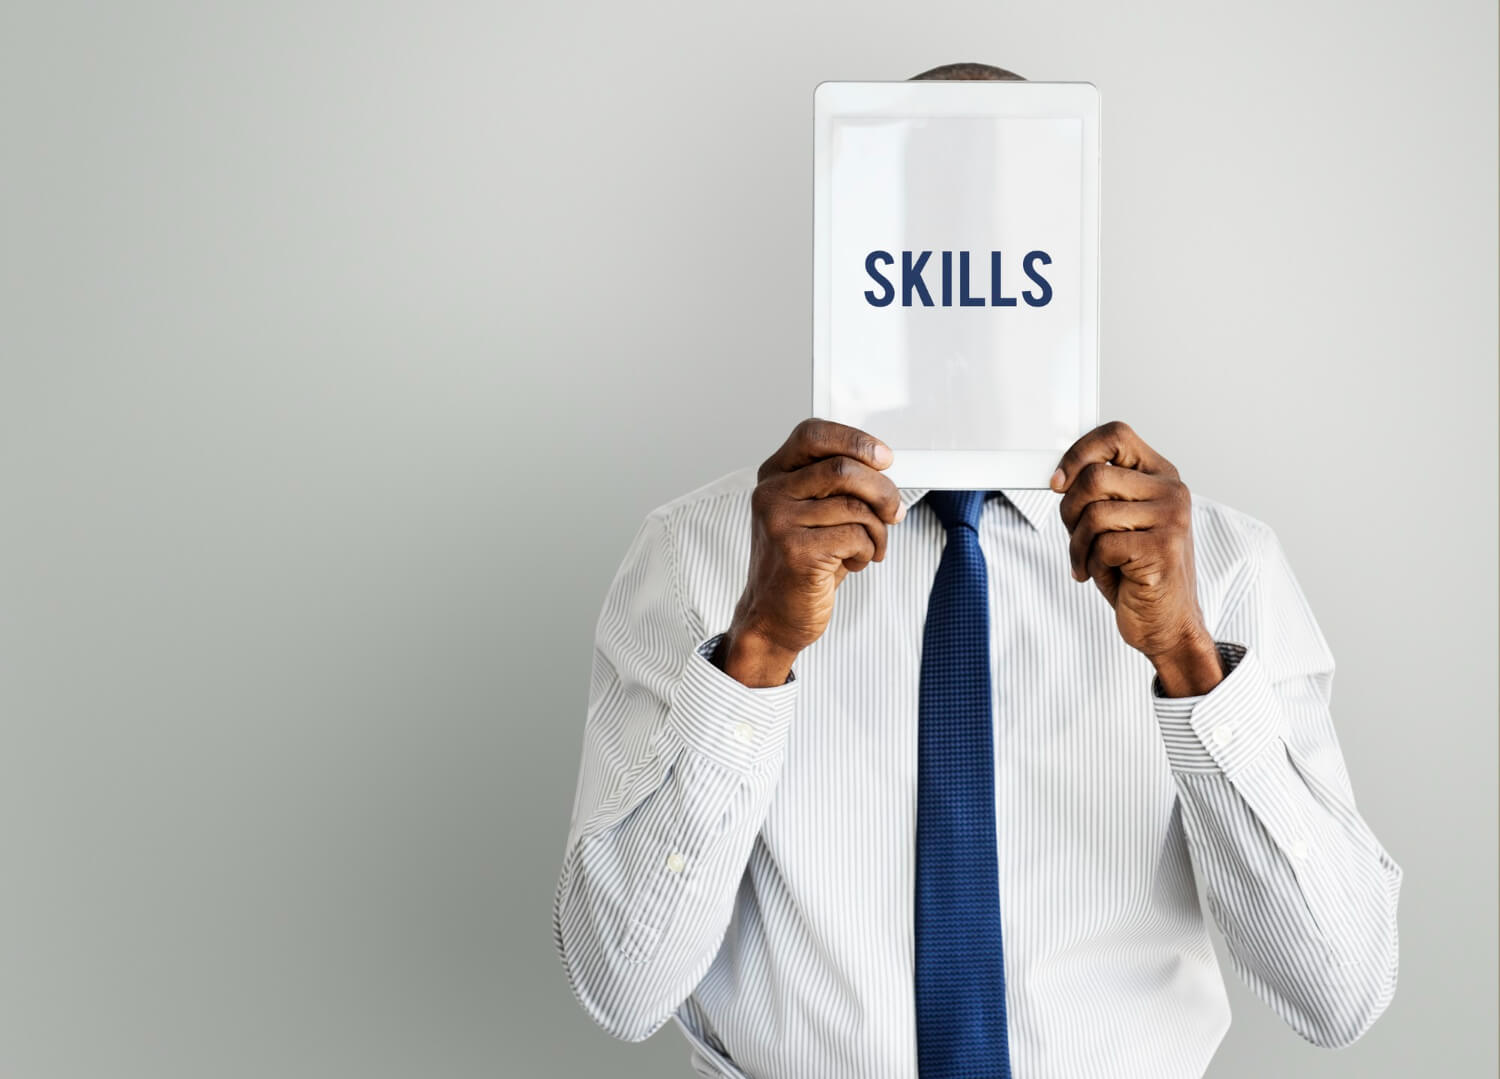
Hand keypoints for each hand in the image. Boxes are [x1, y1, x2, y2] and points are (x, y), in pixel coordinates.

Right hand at [721, 418, 906, 686]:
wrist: (772, 617)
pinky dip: (868, 551)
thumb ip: (836, 486)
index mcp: (774, 476)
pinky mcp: (796, 551)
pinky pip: (856, 536)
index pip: (813, 434)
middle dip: (882, 490)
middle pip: (843, 468)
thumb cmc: (800, 565)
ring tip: (870, 547)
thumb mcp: (813, 515)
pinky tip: (855, 562)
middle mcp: (771, 494)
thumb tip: (883, 470)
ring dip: (878, 530)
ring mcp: (779, 522)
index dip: (855, 440)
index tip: (884, 457)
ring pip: (856, 506)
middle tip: (894, 511)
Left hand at [1050, 420, 1222, 693]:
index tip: (1057, 482)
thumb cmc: (1136, 573)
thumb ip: (1098, 494)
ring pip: (1094, 512)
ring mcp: (1171, 518)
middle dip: (1069, 511)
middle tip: (1076, 536)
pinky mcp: (1163, 548)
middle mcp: (1171, 491)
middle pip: (1094, 476)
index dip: (1077, 453)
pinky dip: (1091, 564)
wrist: (1167, 624)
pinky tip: (1104, 575)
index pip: (1115, 436)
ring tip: (1090, 560)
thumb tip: (1059, 477)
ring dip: (1078, 544)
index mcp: (1161, 476)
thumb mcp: (1116, 523)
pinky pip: (1103, 544)